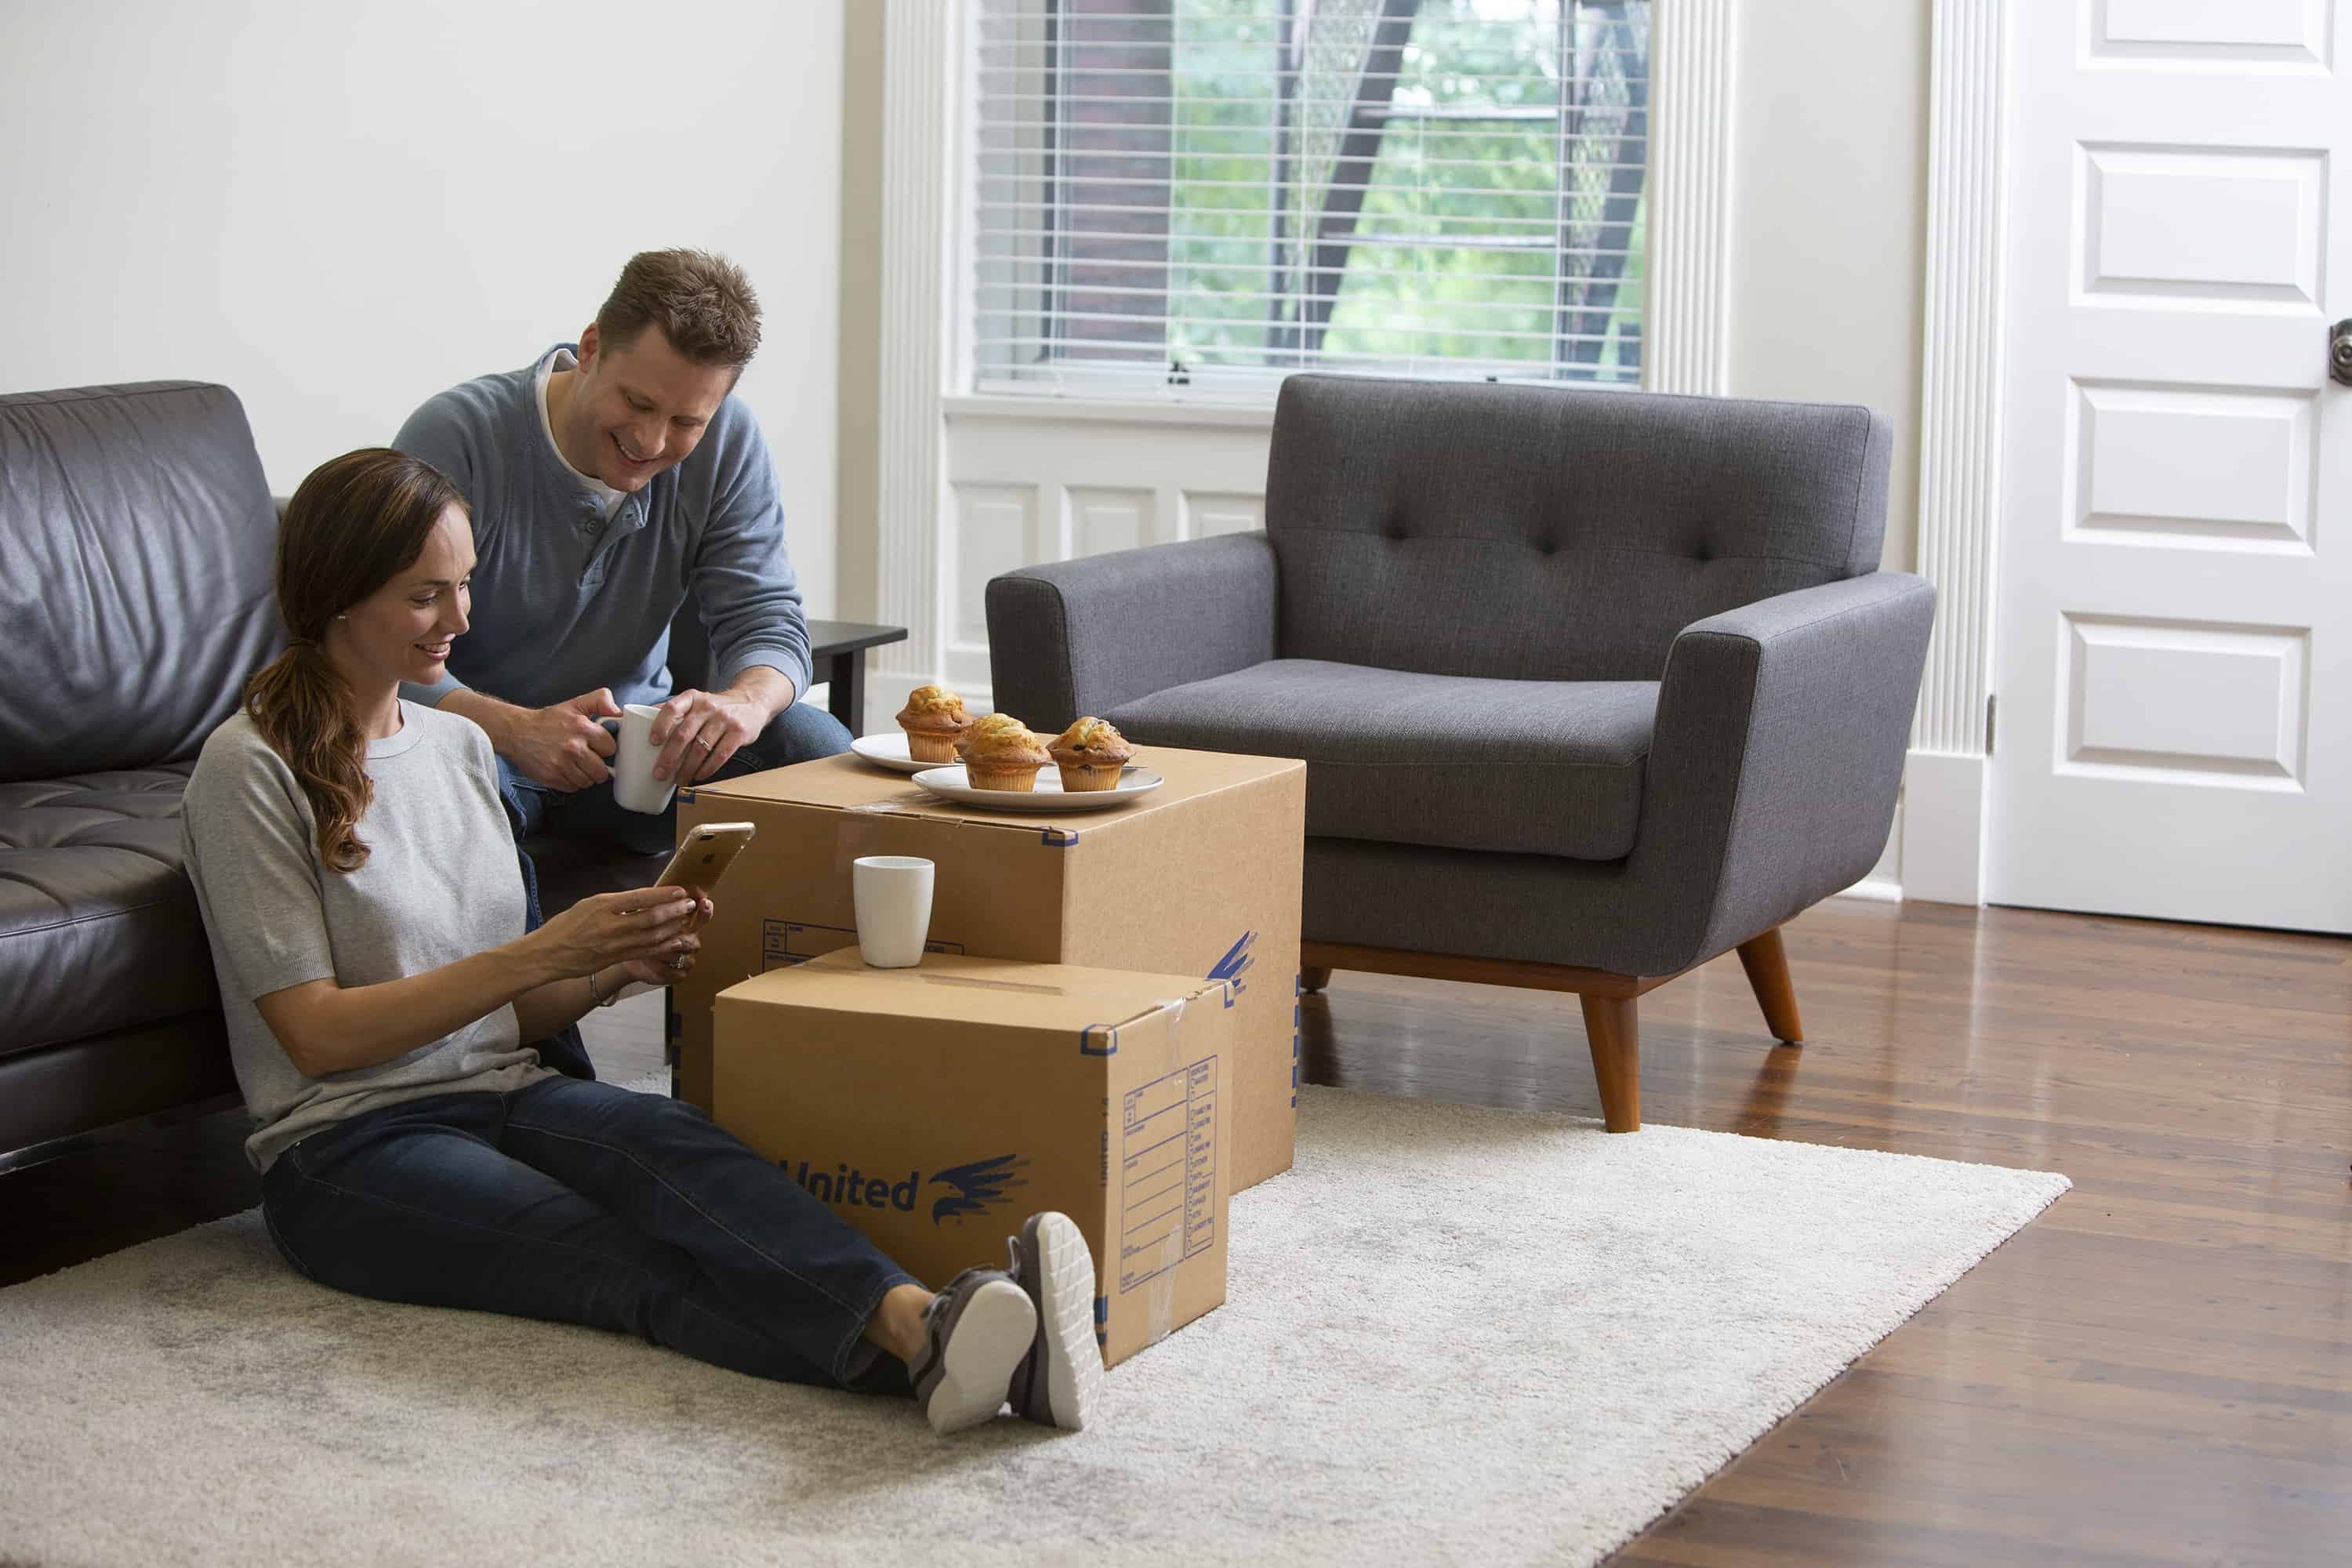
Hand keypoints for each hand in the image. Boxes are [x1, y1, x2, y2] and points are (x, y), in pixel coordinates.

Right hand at [507, 690, 622, 791]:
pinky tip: (565, 770)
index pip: (610, 747)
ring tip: (576, 764)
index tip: (597, 746)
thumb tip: (618, 711)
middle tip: (588, 758)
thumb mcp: (575, 704)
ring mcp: (562, 765)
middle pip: (602, 771)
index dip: (605, 747)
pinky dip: (572, 782)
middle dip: (597, 766)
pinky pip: (573, 788)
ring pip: (588, 781)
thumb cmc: (548, 720)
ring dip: (585, 775)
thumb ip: (600, 700)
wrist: (517, 732)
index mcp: (582, 728)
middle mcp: (573, 748)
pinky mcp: (552, 778)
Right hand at [530, 887, 699, 979]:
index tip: (680, 890)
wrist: (547, 954)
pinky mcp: (615, 959)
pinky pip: (644, 952)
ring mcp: (614, 944)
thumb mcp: (588, 904)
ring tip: (686, 920)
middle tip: (690, 904)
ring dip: (672, 928)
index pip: (639, 897)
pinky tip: (674, 941)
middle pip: (650, 917)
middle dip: (674, 910)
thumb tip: (642, 898)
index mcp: (602, 905)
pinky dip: (662, 946)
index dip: (663, 894)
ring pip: (651, 936)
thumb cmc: (565, 926)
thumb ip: (615, 903)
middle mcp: (610, 924)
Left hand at [614, 891, 714, 985]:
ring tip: (652, 951)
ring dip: (669, 955)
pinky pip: (678, 974)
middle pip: (695, 940)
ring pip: (687, 958)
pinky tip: (652, 964)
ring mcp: (685, 960)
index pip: (702, 915)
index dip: (704, 910)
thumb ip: (659, 902)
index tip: (703, 901)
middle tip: (675, 936)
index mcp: (686, 923)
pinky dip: (664, 970)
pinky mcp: (677, 975)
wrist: (626, 954)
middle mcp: (689, 941)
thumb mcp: (646, 911)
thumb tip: (665, 890)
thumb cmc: (638, 930)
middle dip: (684, 938)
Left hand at [651, 688, 765, 784]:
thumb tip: (639, 721)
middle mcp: (708, 706)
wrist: (752, 703)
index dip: (660, 725)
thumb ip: (674, 710)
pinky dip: (707, 769)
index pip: (671, 708)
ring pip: (700, 749)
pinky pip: (720, 755)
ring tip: (678, 780)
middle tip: (660, 773)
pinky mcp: (739, 733)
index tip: (652, 742)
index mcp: (692, 698)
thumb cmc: (715, 708)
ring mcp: (725, 719)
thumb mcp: (696, 701)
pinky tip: (699, 776)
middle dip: (669, 757)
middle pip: (684, 734)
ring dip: (687, 769)